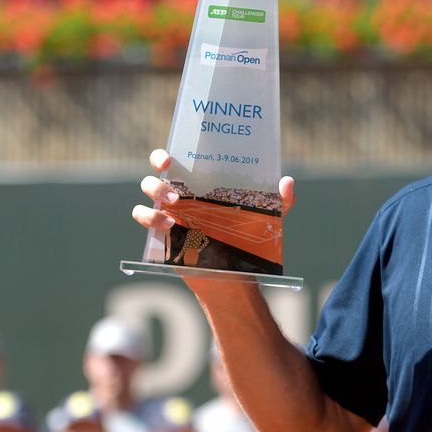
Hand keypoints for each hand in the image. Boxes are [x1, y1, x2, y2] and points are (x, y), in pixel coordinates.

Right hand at [131, 149, 296, 229]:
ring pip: (146, 194)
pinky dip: (149, 218)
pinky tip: (169, 225)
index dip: (164, 155)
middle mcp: (180, 194)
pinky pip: (144, 218)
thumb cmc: (248, 239)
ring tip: (176, 207)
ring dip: (155, 196)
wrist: (234, 275)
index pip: (176, 161)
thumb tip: (287, 181)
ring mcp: (167, 212)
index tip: (170, 159)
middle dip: (157, 176)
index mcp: (200, 184)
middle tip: (176, 189)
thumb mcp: (268, 219)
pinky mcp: (162, 234)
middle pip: (154, 175)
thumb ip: (282, 201)